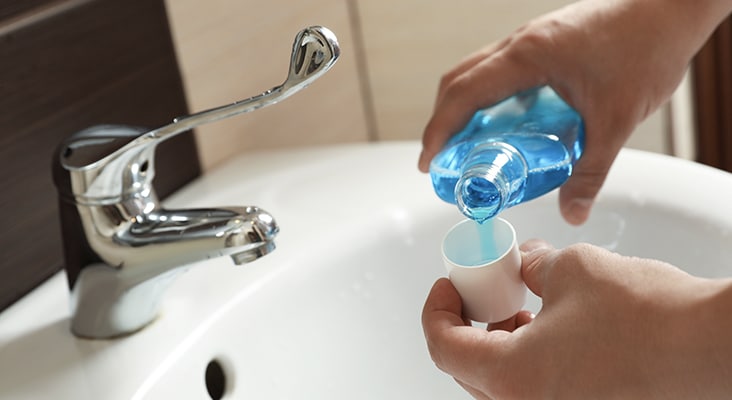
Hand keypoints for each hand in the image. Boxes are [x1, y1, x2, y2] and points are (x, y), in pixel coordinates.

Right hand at [418, 0, 730, 224]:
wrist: (673, 9)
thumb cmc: (648, 49)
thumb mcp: (616, 120)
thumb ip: (591, 171)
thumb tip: (572, 213)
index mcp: (528, 55)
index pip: (464, 94)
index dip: (439, 130)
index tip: (429, 161)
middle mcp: (521, 43)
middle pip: (458, 80)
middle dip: (442, 121)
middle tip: (441, 159)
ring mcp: (531, 40)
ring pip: (476, 72)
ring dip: (462, 108)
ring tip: (465, 146)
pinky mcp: (544, 43)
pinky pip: (498, 70)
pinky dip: (486, 98)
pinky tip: (504, 125)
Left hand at [422, 240, 731, 398]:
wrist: (711, 347)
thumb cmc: (647, 316)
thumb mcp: (571, 270)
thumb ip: (533, 266)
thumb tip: (525, 262)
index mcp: (511, 376)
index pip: (443, 346)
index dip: (437, 309)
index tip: (448, 284)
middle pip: (469, 367)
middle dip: (469, 323)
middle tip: (483, 292)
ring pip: (503, 381)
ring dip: (500, 342)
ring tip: (520, 306)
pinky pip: (537, 388)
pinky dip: (530, 359)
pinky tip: (551, 328)